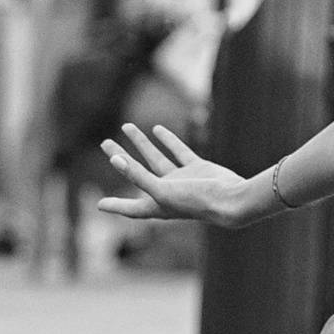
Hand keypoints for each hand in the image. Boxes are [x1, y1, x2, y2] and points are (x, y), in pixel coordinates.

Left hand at [100, 126, 259, 226]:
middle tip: (104, 143)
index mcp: (157, 205)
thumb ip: (138, 175)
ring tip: (127, 126)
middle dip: (121, 159)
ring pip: (156, 158)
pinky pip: (178, 152)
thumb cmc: (196, 201)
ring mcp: (183, 180)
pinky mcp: (198, 169)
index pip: (131, 207)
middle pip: (137, 173)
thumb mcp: (162, 190)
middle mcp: (168, 193)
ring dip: (142, 143)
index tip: (100, 205)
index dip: (116, 205)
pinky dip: (168, 140)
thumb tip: (115, 160)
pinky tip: (156, 129)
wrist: (233, 198)